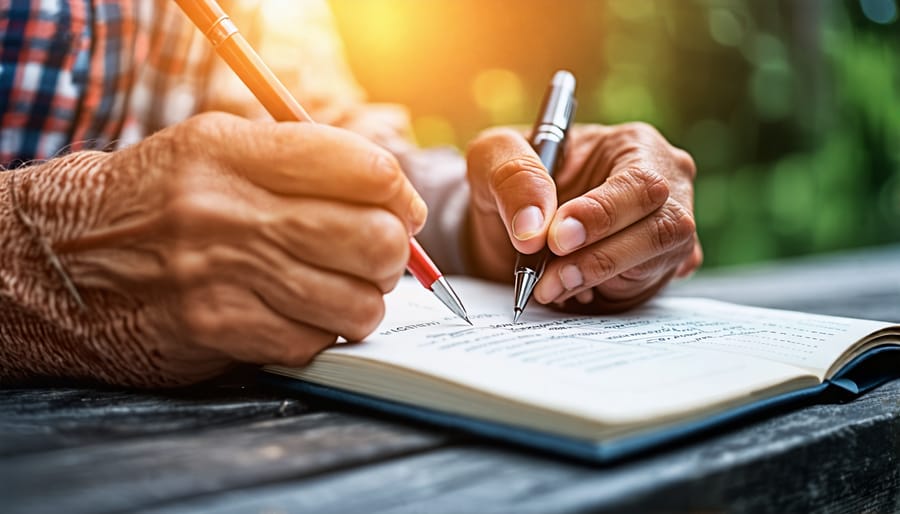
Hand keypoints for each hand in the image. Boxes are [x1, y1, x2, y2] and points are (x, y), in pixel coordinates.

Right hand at [3, 112, 425, 385]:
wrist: (61, 261)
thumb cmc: (157, 201)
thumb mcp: (214, 150)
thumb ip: (299, 161)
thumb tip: (393, 197)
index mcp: (235, 152)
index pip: (364, 169)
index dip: (399, 194)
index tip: (399, 210)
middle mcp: (230, 211)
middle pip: (373, 239)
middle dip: (392, 255)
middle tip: (377, 257)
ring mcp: (222, 276)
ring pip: (356, 302)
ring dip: (363, 303)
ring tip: (340, 292)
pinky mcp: (216, 330)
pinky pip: (313, 342)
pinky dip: (320, 335)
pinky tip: (297, 317)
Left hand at [465, 122, 701, 311]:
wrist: (512, 225)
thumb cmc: (511, 181)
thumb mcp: (493, 159)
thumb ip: (513, 178)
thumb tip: (533, 227)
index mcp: (633, 144)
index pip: (638, 182)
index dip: (602, 215)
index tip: (557, 240)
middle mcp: (664, 185)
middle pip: (661, 227)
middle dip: (600, 258)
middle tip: (550, 277)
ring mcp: (667, 229)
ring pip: (656, 262)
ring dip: (597, 279)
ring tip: (550, 285)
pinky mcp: (659, 267)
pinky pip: (647, 288)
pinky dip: (605, 294)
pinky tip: (571, 288)